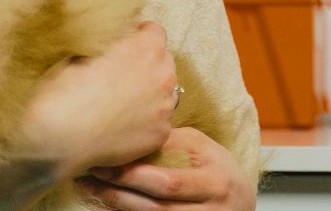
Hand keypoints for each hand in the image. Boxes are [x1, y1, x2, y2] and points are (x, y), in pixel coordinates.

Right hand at [16, 21, 178, 177]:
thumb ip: (112, 42)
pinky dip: (147, 121)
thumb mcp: (84, 49)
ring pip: (166, 93)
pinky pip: (160, 122)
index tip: (125, 45)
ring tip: (123, 103)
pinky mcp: (160, 135)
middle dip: (148, 64)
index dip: (138, 36)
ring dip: (151, 93)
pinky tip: (123, 126)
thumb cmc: (65, 88)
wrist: (59, 136)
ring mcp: (164, 107)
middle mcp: (164, 76)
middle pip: (164, 62)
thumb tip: (118, 40)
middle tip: (122, 75)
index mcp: (147, 48)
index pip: (155, 32)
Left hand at [73, 127, 255, 210]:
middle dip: (120, 187)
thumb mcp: (203, 148)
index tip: (105, 156)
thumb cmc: (217, 169)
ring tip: (89, 187)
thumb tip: (131, 127)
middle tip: (91, 171)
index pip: (168, 179)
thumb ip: (172, 141)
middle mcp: (208, 207)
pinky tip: (106, 201)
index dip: (133, 171)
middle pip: (157, 202)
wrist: (242, 203)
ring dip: (116, 202)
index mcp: (214, 180)